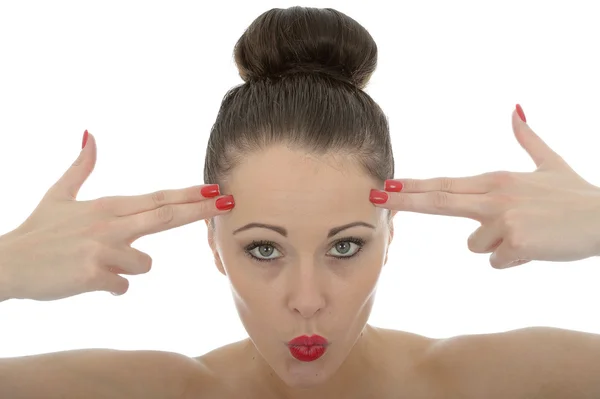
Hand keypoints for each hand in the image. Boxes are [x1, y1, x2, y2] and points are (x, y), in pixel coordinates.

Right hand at [0, 131, 233, 300]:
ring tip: (100, 263)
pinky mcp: (92, 275)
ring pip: (146, 264)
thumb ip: (81, 167)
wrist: (6, 265)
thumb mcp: (57, 194)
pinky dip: (111, 287)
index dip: (188, 194)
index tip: (214, 189)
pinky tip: (89, 281)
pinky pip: (122, 286)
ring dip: (131, 267)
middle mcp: (109, 224)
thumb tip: (90, 134)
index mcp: (107, 206)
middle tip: (228, 203)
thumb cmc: (37, 232)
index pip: (157, 199)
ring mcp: (102, 249)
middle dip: (200, 211)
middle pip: (165, 217)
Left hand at [370, 106, 599, 267]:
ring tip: (527, 234)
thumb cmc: (575, 196)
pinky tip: (535, 247)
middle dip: (405, 200)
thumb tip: (516, 109)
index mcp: (496, 180)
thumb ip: (528, 139)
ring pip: (475, 244)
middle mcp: (494, 196)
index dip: (414, 185)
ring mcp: (503, 218)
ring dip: (496, 245)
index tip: (388, 183)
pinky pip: (497, 260)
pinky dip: (514, 260)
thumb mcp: (550, 164)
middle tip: (376, 198)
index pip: (445, 184)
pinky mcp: (514, 241)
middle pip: (439, 200)